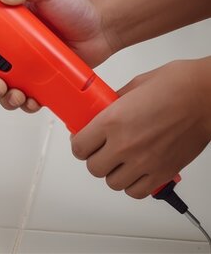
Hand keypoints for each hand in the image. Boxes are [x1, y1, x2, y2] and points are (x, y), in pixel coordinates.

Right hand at [0, 0, 117, 111]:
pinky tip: (31, 100)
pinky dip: (26, 104)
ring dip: (2, 97)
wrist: (102, 26)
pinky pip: (27, 99)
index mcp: (3, 28)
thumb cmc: (75, 6)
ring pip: (2, 90)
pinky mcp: (41, 82)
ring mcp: (25, 68)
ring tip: (15, 94)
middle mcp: (10, 50)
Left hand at [71, 58, 210, 198]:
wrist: (208, 96)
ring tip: (119, 160)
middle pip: (93, 167)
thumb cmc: (178, 86)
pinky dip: (132, 184)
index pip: (79, 147)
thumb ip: (112, 103)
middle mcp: (125, 145)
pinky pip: (136, 192)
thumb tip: (98, 111)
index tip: (83, 141)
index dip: (79, 144)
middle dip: (94, 158)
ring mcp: (144, 162)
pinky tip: (135, 171)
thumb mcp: (134, 86)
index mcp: (112, 121)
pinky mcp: (163, 172)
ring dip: (113, 172)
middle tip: (101, 149)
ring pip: (112, 182)